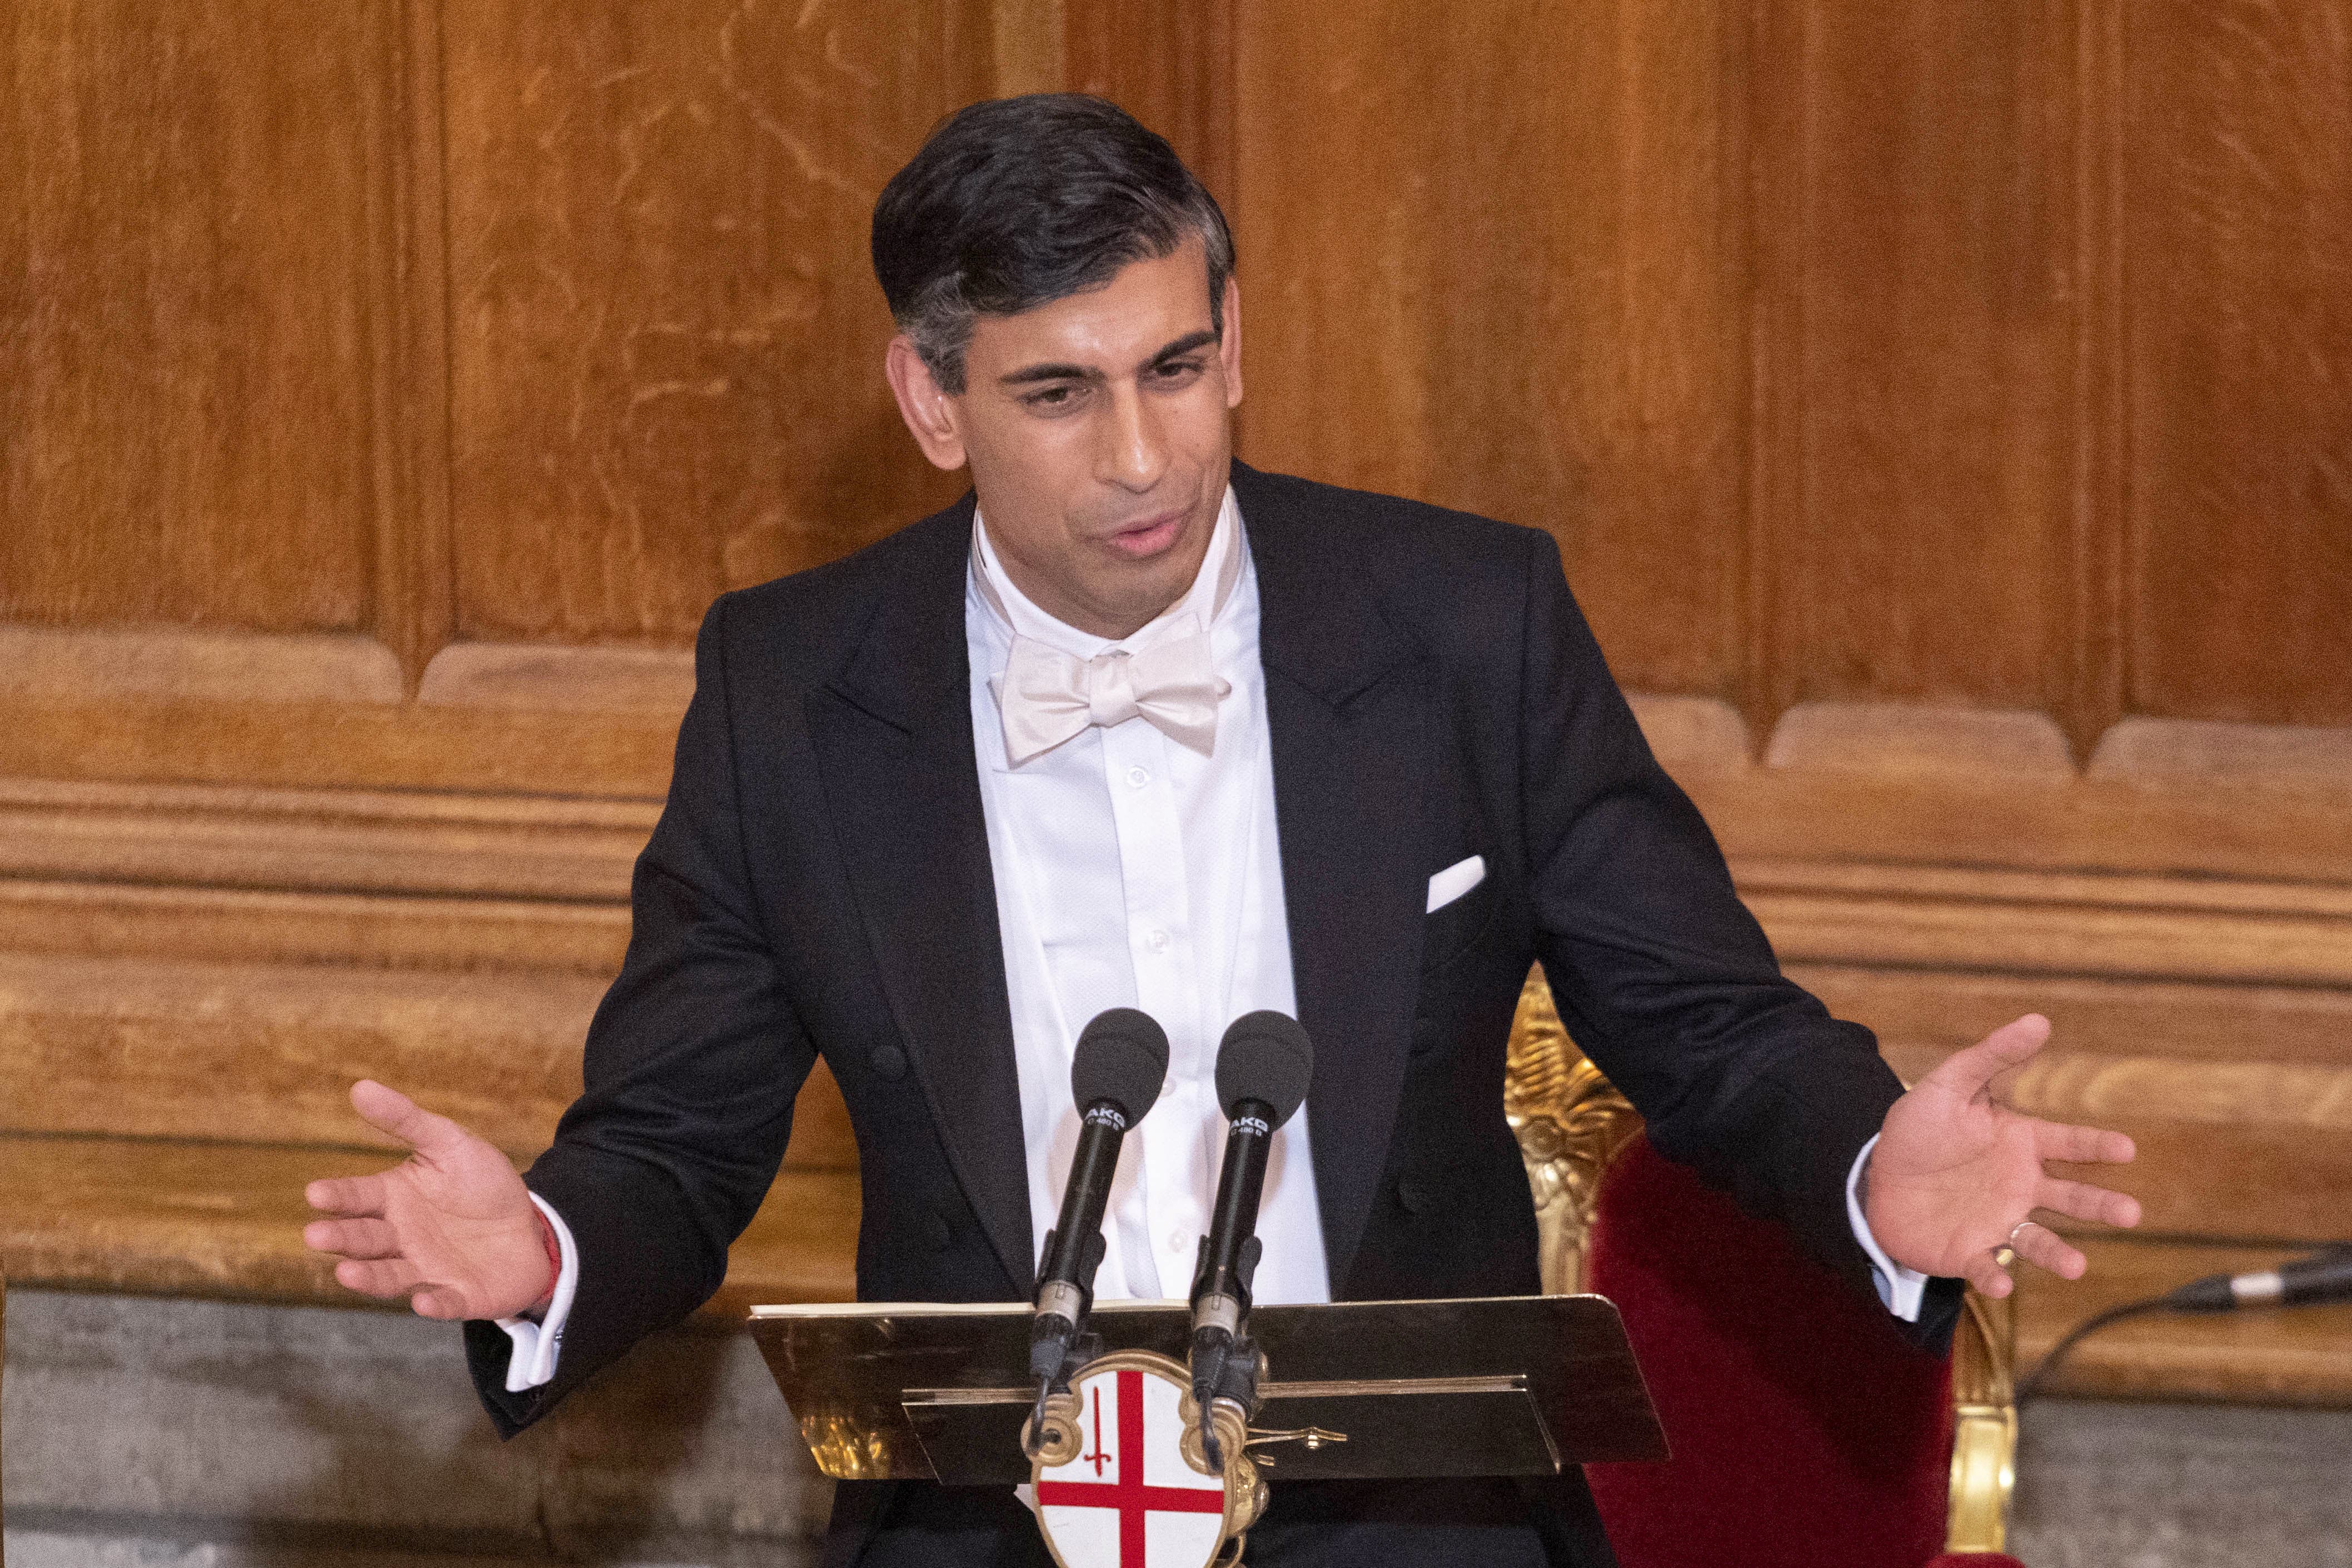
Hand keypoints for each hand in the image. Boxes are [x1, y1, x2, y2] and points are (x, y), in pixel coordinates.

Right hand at [303, 1080, 554, 1320]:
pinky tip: (421, 1302)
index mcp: (393, 1200)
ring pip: (390, 1276)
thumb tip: (360, 1087)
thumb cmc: (481, 1184)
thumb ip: (407, 1120)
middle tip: (316, 1234)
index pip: (357, 1197)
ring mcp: (426, 1270)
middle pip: (364, 1239)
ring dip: (369, 1277)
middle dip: (341, 1238)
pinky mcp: (458, 1295)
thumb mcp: (450, 1143)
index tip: (316, 1192)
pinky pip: (443, 1302)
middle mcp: (401, 1238)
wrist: (530, 1225)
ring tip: (346, 1273)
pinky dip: (432, 1304)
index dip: (337, 1196)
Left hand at [1864, 1014, 2140, 1297]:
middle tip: (2130, 1212)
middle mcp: (2020, 1186)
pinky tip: (2000, 1284)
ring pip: (2038, 1240)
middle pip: (2069, 1196)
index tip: (2126, 1149)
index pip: (2068, 1143)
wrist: (1875, 1174)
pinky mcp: (1967, 1250)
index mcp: (2020, 1144)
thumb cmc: (1919, 1130)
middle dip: (2100, 1205)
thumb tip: (2039, 1020)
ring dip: (2058, 1254)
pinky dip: (1994, 1277)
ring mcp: (1998, 1220)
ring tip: (2078, 1265)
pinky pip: (1985, 1266)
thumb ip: (1991, 1056)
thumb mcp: (1949, 1084)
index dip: (2097, 1146)